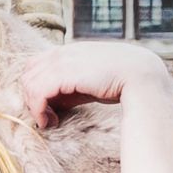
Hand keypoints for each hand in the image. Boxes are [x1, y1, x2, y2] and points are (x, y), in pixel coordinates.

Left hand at [1, 41, 172, 126]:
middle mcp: (64, 52)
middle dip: (31, 96)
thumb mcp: (93, 82)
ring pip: (29, 82)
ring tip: (49, 121)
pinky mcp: (64, 74)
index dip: (36, 85)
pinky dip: (38, 109)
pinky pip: (38, 92)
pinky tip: (50, 122)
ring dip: (34, 106)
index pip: (37, 63)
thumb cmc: (123, 82)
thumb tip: (54, 105)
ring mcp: (63, 61)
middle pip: (29, 72)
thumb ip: (73, 88)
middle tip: (46, 116)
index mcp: (72, 50)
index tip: (47, 106)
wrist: (144, 78)